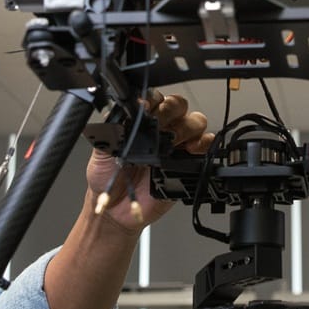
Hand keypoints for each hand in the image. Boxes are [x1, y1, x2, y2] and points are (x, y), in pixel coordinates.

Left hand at [87, 90, 212, 229]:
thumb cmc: (107, 179)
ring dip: (187, 127)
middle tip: (160, 125)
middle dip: (171, 111)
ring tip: (173, 141)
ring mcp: (176, 144)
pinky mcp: (188, 162)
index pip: (154, 98)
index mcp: (141, 121)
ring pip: (195, 121)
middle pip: (179, 105)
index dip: (153, 99)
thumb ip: (112, 128)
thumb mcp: (102, 150)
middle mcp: (161, 129)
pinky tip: (190, 149)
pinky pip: (206, 145)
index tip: (146, 108)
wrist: (116, 210)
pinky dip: (203, 143)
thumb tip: (125, 109)